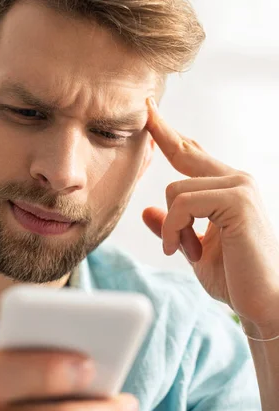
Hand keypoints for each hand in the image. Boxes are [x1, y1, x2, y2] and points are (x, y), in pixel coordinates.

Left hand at [142, 97, 278, 335]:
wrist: (264, 303)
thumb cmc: (235, 278)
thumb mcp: (193, 250)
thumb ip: (173, 227)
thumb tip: (147, 210)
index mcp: (228, 188)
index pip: (193, 154)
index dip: (170, 134)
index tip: (150, 112)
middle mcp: (236, 180)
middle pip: (187, 150)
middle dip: (161, 132)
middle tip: (145, 107)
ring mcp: (239, 187)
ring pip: (176, 190)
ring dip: (173, 227)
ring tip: (186, 250)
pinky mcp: (237, 200)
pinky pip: (183, 205)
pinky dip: (175, 231)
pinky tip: (187, 251)